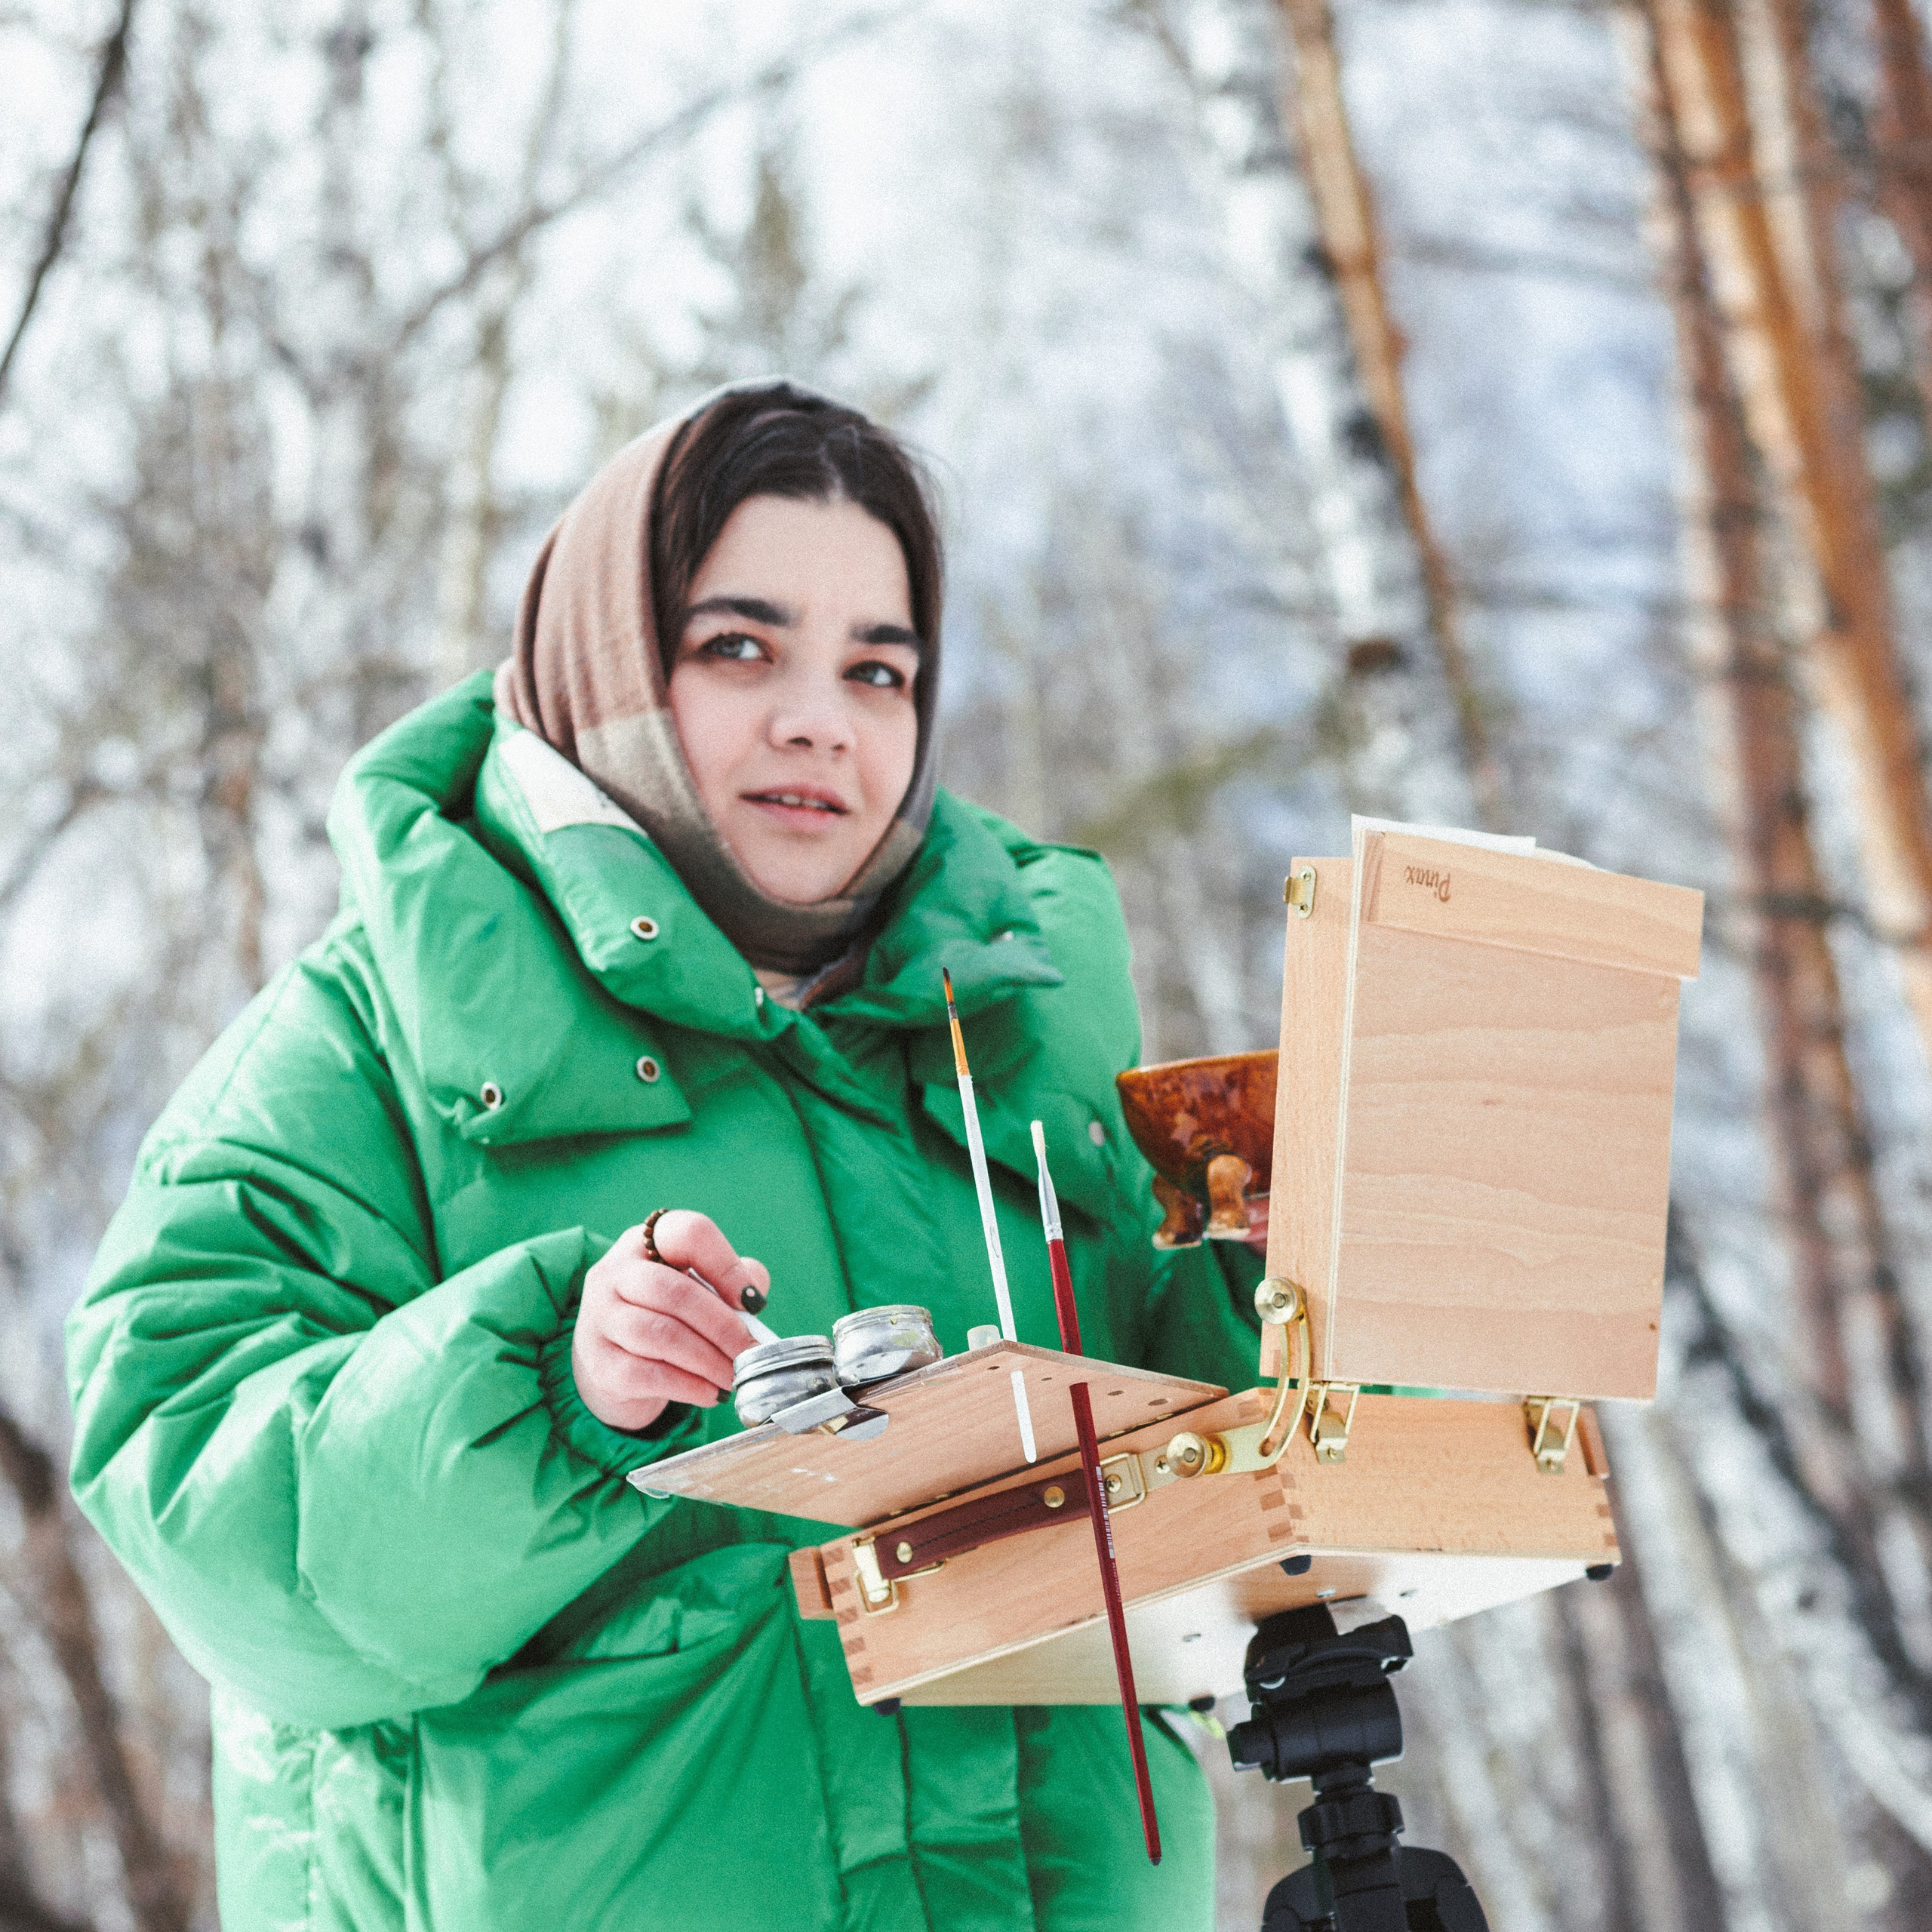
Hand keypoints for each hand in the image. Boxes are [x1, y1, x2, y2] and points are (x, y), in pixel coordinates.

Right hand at [572, 1211, 770, 1432]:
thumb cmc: (669, 1317)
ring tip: (735, 1375)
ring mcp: (600, 1319)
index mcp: (645, 1242)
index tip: (753, 1303)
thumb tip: (753, 1300)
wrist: (613, 1365)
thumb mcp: (697, 1288)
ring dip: (709, 1360)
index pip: (688, 1234)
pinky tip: (710, 1392)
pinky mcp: (600, 1365)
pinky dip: (689, 1386)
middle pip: (674, 1292)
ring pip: (662, 1335)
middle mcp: (614, 1274)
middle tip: (752, 1351)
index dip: (726, 1266)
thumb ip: (732, 1282)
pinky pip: (649, 1374)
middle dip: (723, 1326)